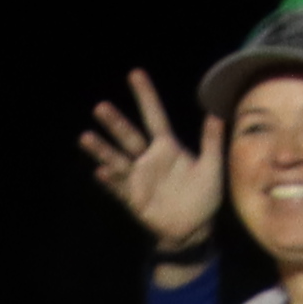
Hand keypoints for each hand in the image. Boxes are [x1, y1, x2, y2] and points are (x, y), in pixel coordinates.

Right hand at [78, 72, 220, 257]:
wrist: (195, 230)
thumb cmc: (204, 197)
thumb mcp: (212, 167)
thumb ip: (211, 141)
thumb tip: (217, 112)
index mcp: (167, 147)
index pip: (154, 116)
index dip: (145, 96)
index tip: (135, 73)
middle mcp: (148, 159)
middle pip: (129, 136)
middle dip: (115, 122)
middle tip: (100, 107)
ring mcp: (138, 178)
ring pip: (117, 159)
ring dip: (102, 149)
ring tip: (85, 137)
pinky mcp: (133, 198)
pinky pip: (119, 187)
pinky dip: (110, 180)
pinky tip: (100, 172)